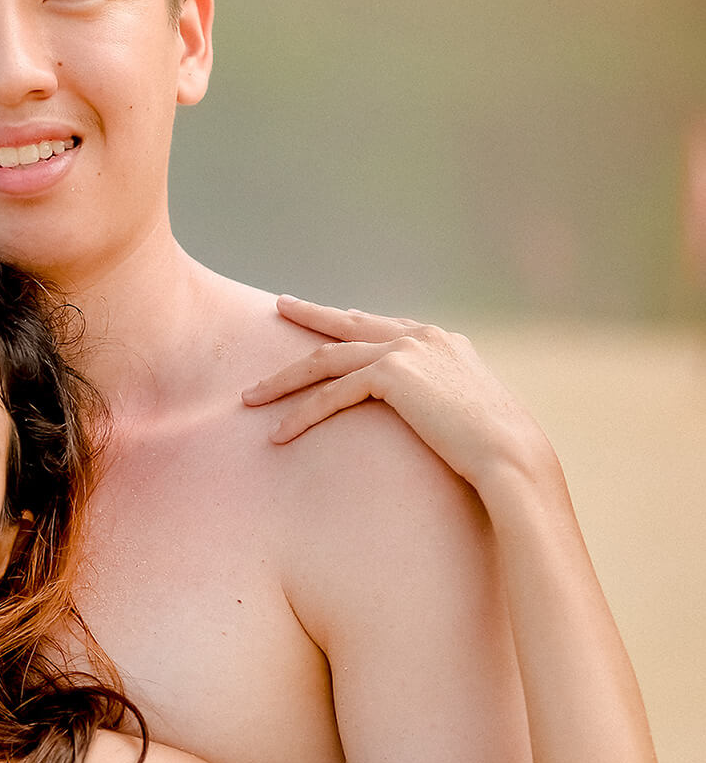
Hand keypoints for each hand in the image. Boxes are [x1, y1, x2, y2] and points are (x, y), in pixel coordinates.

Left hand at [242, 295, 553, 494]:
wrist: (512, 455)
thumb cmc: (494, 451)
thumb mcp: (464, 418)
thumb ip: (439, 405)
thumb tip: (424, 420)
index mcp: (442, 342)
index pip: (383, 326)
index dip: (349, 324)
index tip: (325, 319)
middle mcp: (423, 337)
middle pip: (348, 325)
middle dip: (309, 315)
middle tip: (280, 307)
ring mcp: (406, 350)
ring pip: (327, 359)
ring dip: (284, 379)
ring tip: (250, 395)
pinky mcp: (392, 374)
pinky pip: (331, 393)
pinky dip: (301, 414)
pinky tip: (278, 435)